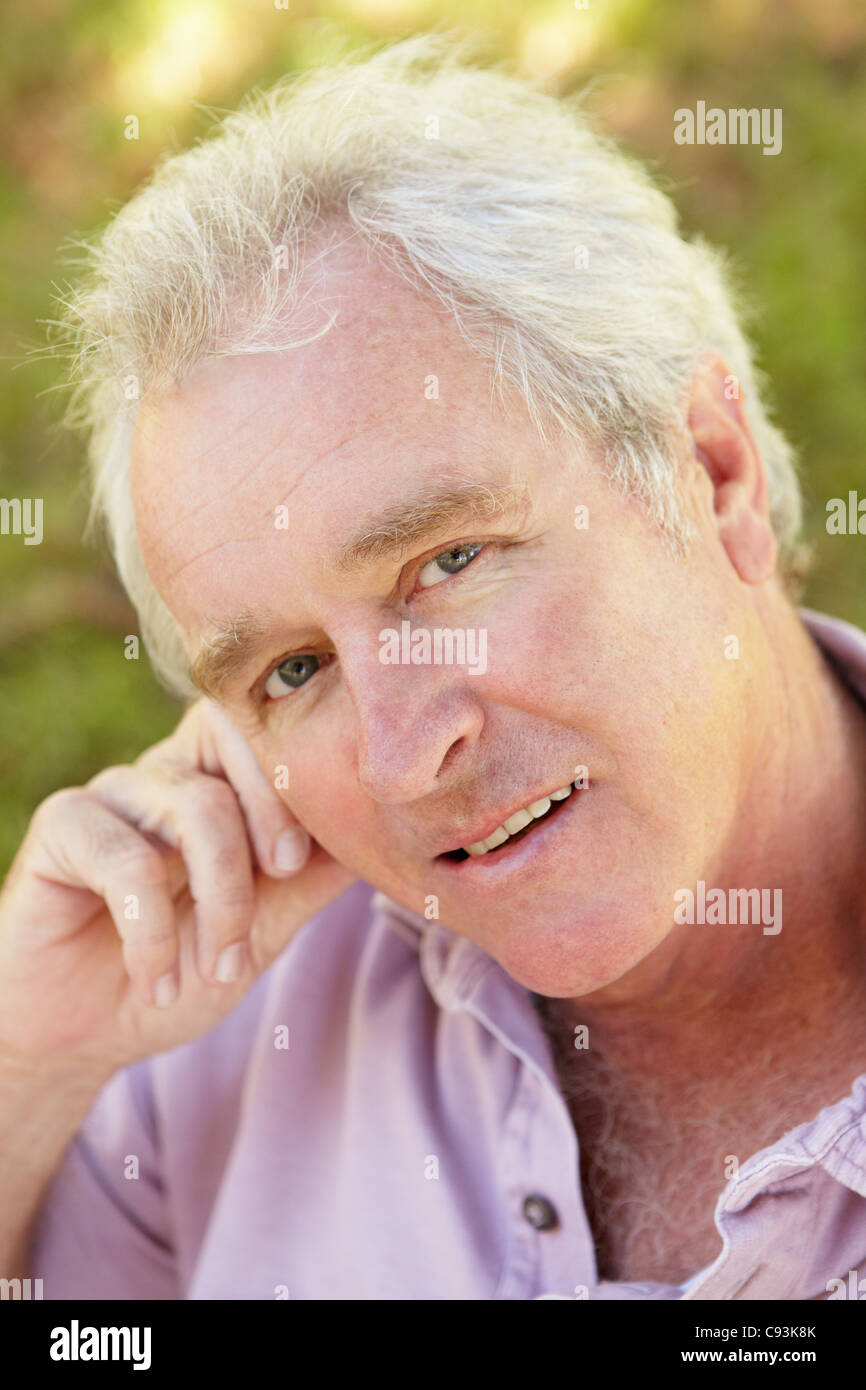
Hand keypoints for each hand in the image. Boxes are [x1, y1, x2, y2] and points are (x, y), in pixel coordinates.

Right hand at [0, 698, 356, 1079]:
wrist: (83, 1036)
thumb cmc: (179, 971)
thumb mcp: (264, 929)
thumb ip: (314, 879)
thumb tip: (384, 837)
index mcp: (217, 783)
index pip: (265, 729)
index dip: (299, 776)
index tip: (306, 859)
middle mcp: (165, 774)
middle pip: (230, 733)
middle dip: (273, 808)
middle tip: (284, 877)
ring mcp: (112, 795)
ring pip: (195, 807)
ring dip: (223, 900)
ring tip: (221, 968)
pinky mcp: (62, 827)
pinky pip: (125, 859)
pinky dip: (154, 934)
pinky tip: (157, 982)